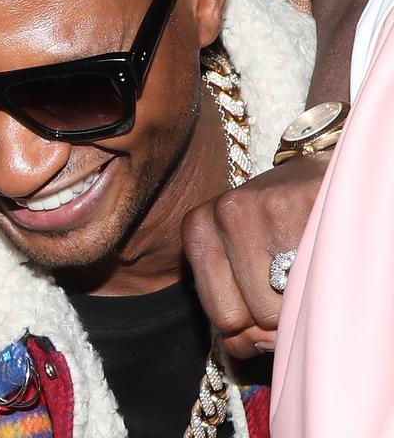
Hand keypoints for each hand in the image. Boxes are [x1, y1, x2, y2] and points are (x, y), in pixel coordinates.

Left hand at [182, 152, 326, 357]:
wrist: (316, 176)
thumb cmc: (275, 229)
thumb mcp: (238, 263)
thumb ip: (232, 312)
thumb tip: (246, 346)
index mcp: (197, 228)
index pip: (226, 321)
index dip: (253, 325)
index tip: (266, 298)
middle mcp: (225, 211)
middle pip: (254, 316)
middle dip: (277, 313)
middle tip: (289, 281)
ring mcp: (266, 204)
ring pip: (287, 302)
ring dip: (301, 297)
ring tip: (305, 264)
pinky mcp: (308, 201)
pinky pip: (319, 277)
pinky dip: (325, 277)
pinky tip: (323, 253)